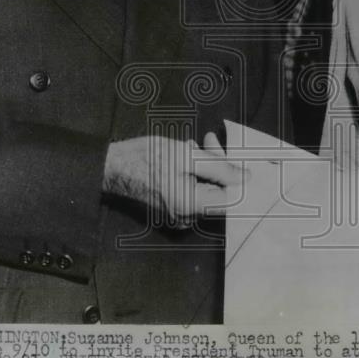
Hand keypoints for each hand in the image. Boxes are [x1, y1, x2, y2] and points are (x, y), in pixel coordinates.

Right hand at [102, 133, 245, 227]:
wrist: (113, 166)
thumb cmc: (144, 159)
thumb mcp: (186, 155)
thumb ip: (219, 167)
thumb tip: (245, 178)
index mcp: (191, 206)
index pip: (231, 199)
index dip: (236, 177)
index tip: (234, 157)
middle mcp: (187, 216)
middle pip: (219, 191)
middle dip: (218, 163)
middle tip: (208, 141)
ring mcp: (180, 213)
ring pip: (207, 188)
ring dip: (206, 164)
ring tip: (192, 146)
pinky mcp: (174, 207)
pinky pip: (195, 190)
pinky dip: (195, 172)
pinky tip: (185, 156)